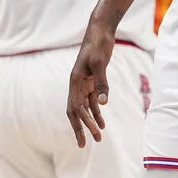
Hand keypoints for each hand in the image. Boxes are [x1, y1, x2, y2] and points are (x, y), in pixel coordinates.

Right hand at [67, 23, 115, 146]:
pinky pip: (93, 101)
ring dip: (91, 123)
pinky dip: (97, 112)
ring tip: (99, 138)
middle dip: (80, 129)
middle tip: (84, 145)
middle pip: (76, 112)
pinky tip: (103, 122)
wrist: (101, 31)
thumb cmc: (98, 45)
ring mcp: (84, 83)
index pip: (74, 108)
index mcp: (74, 82)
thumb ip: (101, 83)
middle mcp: (76, 85)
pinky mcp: (93, 81)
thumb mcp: (100, 64)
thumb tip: (102, 104)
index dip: (80, 123)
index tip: (88, 136)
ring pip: (85, 108)